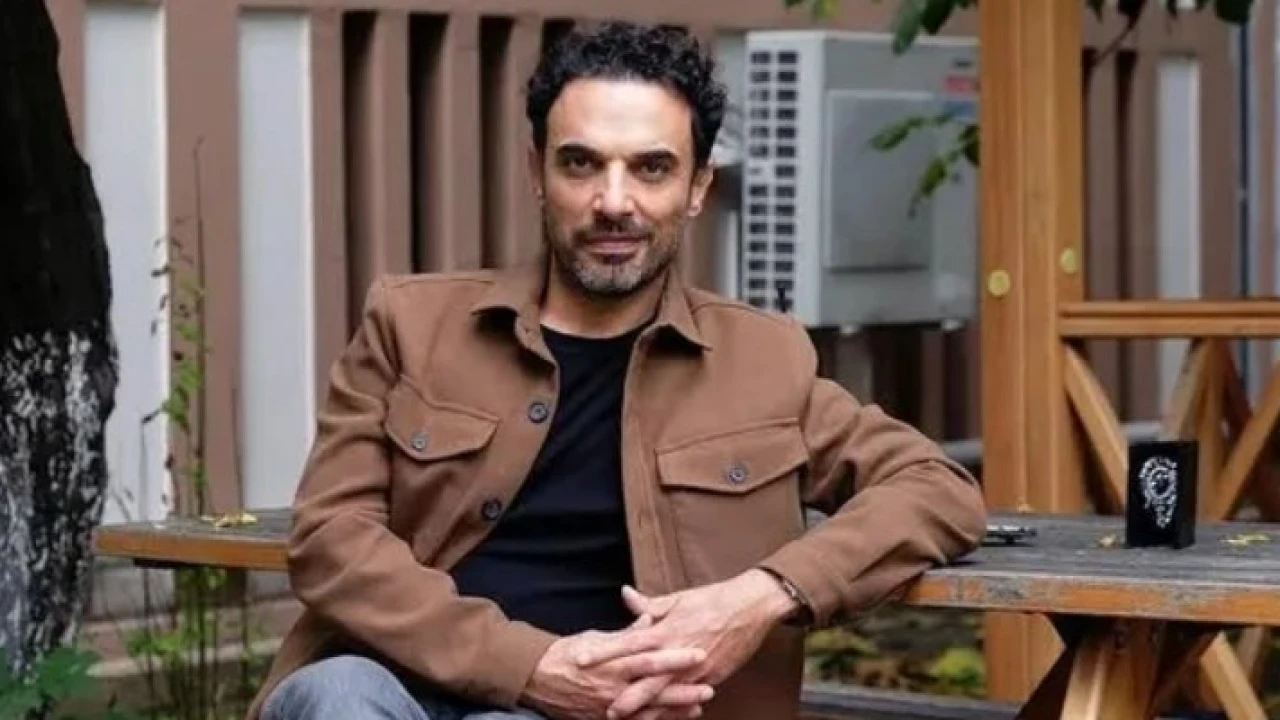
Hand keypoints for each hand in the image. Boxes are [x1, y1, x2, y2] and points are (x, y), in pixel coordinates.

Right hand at [521, 615, 715, 719]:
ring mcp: (607, 703)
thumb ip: (627, 632)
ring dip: (674, 707)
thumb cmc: (569, 652)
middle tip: (709, 684)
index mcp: (611, 657)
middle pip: (652, 683)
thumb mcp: (598, 636)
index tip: (698, 651)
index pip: (647, 653)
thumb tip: (651, 617)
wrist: (536, 678)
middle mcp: (611, 681)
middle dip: (681, 685)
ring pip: (646, 707)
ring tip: (699, 705)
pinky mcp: (602, 719)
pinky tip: (674, 719)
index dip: (673, 654)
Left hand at [576, 570, 798, 718]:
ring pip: (666, 695)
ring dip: (647, 711)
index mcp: (665, 629)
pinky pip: (688, 699)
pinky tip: (662, 719)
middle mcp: (677, 651)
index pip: (627, 642)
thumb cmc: (713, 599)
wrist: (751, 607)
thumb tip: (624, 594)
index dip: (603, 652)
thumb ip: (649, 604)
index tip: (581, 659)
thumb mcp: (678, 598)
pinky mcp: (711, 678)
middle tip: (604, 709)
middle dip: (624, 695)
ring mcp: (694, 668)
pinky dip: (675, 711)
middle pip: (645, 678)